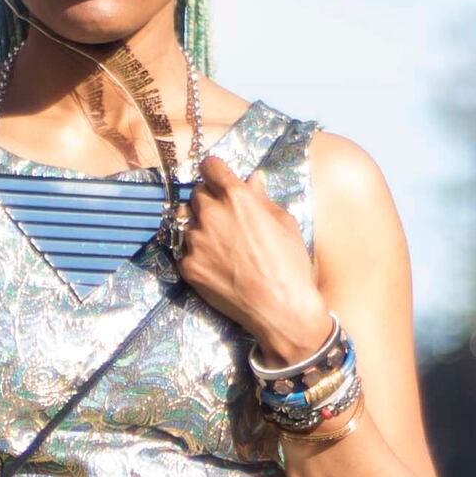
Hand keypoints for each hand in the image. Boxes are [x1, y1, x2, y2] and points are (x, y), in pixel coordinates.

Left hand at [182, 151, 330, 358]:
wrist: (281, 309)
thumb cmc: (290, 264)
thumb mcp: (284, 224)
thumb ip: (262, 198)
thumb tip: (252, 179)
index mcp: (237, 197)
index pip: (210, 167)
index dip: (214, 171)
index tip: (217, 178)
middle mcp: (211, 214)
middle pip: (196, 193)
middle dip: (208, 199)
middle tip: (223, 216)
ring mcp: (196, 241)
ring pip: (186, 221)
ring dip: (199, 225)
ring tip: (218, 242)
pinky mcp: (188, 266)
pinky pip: (185, 249)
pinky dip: (196, 252)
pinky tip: (215, 264)